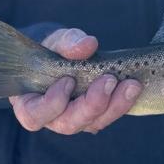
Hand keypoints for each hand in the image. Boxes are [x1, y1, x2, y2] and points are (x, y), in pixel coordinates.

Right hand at [8, 28, 141, 134]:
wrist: (68, 55)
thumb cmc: (54, 49)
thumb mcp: (57, 40)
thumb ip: (67, 42)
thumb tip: (88, 45)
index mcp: (31, 103)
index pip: (34, 115)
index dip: (52, 103)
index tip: (68, 81)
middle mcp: (53, 118)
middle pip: (69, 123)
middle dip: (92, 104)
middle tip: (109, 80)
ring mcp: (76, 119)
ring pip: (94, 123)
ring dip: (114, 106)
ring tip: (131, 84)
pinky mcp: (96, 115)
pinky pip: (109, 115)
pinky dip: (122, 102)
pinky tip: (133, 87)